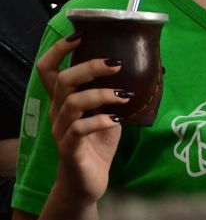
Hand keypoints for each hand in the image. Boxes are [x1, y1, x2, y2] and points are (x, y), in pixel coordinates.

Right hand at [34, 35, 126, 206]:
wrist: (88, 182)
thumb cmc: (99, 143)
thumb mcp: (109, 112)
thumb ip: (114, 92)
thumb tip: (145, 67)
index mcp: (63, 100)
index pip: (47, 70)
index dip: (58, 51)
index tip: (79, 36)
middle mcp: (58, 112)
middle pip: (63, 80)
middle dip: (89, 67)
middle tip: (116, 64)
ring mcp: (61, 131)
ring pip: (72, 102)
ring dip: (101, 94)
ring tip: (124, 95)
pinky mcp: (69, 149)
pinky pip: (79, 129)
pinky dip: (100, 120)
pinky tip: (117, 120)